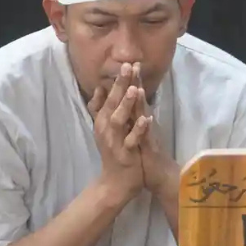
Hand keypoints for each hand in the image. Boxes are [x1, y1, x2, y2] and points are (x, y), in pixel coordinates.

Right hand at [88, 63, 148, 202]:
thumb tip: (99, 88)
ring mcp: (114, 141)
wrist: (116, 183)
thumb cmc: (115, 152)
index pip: (109, 96)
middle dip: (120, 85)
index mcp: (103, 121)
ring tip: (134, 89)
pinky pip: (131, 140)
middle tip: (128, 66)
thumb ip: (103, 108)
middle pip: (112, 103)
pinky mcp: (125, 154)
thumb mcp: (106, 128)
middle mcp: (106, 129)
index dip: (118, 80)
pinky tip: (146, 119)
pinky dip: (138, 130)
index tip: (128, 63)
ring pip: (118, 120)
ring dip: (126, 104)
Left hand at [131, 75, 180, 195]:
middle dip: (135, 83)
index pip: (132, 97)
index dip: (129, 81)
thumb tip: (124, 102)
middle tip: (133, 63)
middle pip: (138, 100)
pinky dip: (145, 127)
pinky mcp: (150, 147)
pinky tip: (146, 118)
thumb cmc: (144, 153)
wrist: (156, 174)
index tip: (124, 63)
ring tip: (137, 86)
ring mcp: (148, 134)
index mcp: (137, 119)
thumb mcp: (133, 132)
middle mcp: (144, 123)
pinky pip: (147, 136)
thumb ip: (130, 116)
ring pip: (143, 115)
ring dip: (140, 102)